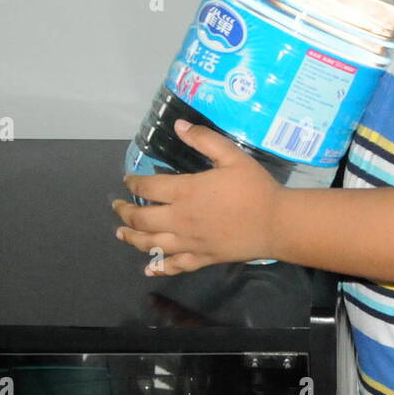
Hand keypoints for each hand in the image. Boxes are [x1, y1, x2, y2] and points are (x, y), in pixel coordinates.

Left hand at [112, 121, 282, 274]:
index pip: (148, 189)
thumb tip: (178, 126)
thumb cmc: (254, 187)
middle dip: (125, 212)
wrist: (276, 223)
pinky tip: (148, 269)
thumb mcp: (231, 155)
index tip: (128, 180)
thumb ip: (203, 139)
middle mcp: (180, 219)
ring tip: (121, 233)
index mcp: (185, 192)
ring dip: (132, 238)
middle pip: (142, 220)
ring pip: (151, 244)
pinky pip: (174, 265)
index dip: (134, 184)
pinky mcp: (201, 258)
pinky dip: (158, 267)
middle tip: (117, 207)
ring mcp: (189, 242)